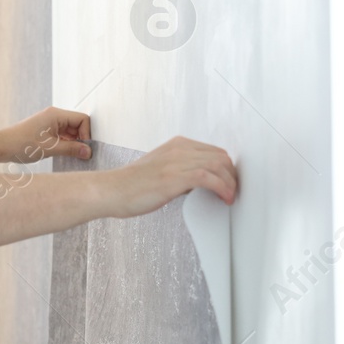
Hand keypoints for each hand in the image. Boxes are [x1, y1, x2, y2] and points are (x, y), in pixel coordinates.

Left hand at [0, 106, 92, 163]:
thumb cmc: (21, 145)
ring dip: (73, 143)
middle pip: (77, 125)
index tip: (84, 149)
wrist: (2, 146)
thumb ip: (71, 149)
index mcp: (56, 115)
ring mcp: (49, 123)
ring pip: (70, 131)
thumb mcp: (50, 149)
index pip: (82, 120)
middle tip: (80, 155)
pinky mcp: (45, 130)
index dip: (86, 134)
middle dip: (81, 139)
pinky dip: (65, 144)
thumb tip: (88, 151)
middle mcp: (54, 116)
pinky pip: (62, 135)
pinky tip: (63, 154)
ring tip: (71, 156)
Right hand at [107, 136, 237, 214]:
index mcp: (176, 145)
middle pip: (220, 157)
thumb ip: (180, 170)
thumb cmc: (131, 185)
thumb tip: (201, 182)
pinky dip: (221, 188)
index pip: (213, 151)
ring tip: (229, 197)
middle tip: (232, 191)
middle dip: (231, 175)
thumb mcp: (160, 168)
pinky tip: (223, 198)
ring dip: (230, 183)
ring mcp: (176, 161)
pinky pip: (208, 177)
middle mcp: (179, 149)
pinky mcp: (174, 177)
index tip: (229, 182)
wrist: (110, 190)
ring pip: (218, 165)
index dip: (226, 168)